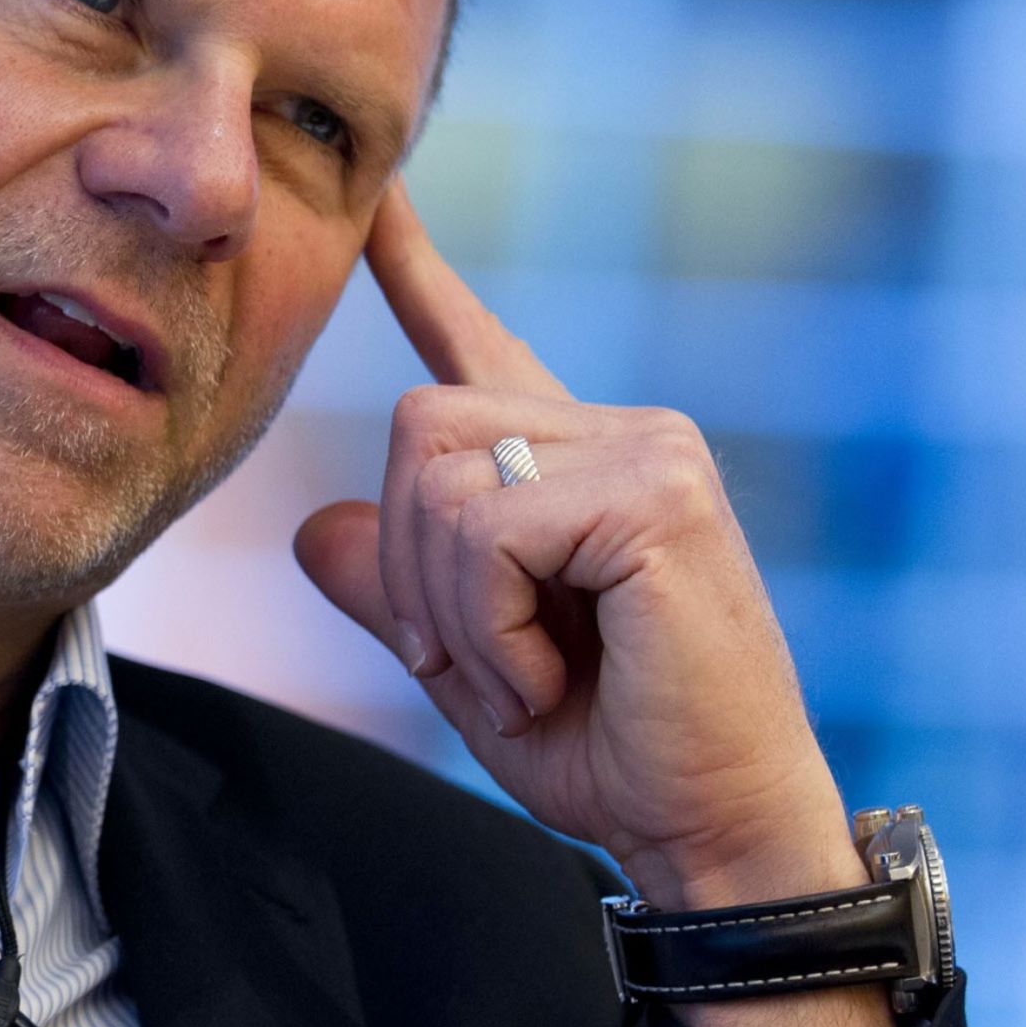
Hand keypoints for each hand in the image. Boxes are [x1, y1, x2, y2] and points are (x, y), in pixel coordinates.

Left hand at [293, 184, 893, 1026]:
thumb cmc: (609, 750)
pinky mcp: (660, 493)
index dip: (415, 268)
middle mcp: (616, 430)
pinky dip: (490, 630)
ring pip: (439, 480)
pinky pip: (489, 532)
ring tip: (532, 674)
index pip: (473, 341)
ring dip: (453, 611)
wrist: (711, 831)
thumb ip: (398, 588)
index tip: (375, 196)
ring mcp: (648, 449)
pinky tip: (554, 674)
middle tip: (486, 663)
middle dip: (414, 570)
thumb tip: (314, 528)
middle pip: (414, 431)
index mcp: (569, 460)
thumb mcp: (468, 663)